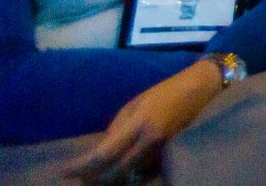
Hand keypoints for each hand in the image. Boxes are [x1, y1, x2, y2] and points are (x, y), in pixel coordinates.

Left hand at [64, 59, 223, 180]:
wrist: (202, 88)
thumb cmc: (166, 90)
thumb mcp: (135, 103)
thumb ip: (117, 127)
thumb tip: (102, 150)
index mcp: (139, 123)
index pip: (104, 153)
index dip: (82, 166)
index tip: (64, 171)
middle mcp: (151, 141)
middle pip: (116, 172)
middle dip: (94, 178)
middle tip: (79, 178)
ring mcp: (163, 150)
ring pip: (131, 174)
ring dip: (112, 177)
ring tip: (96, 176)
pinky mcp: (171, 155)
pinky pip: (145, 171)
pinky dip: (130, 173)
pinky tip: (120, 170)